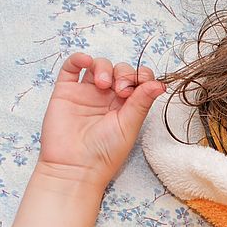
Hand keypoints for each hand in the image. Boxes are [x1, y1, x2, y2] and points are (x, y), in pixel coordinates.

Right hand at [37, 53, 166, 190]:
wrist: (74, 167)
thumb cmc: (104, 153)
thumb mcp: (129, 126)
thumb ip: (142, 102)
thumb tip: (160, 84)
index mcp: (127, 106)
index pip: (139, 80)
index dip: (141, 77)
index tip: (137, 88)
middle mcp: (108, 98)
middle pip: (120, 70)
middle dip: (124, 74)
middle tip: (120, 91)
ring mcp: (87, 93)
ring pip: (99, 65)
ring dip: (104, 67)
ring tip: (102, 84)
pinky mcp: (66, 91)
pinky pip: (72, 67)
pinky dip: (79, 58)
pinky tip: (86, 62)